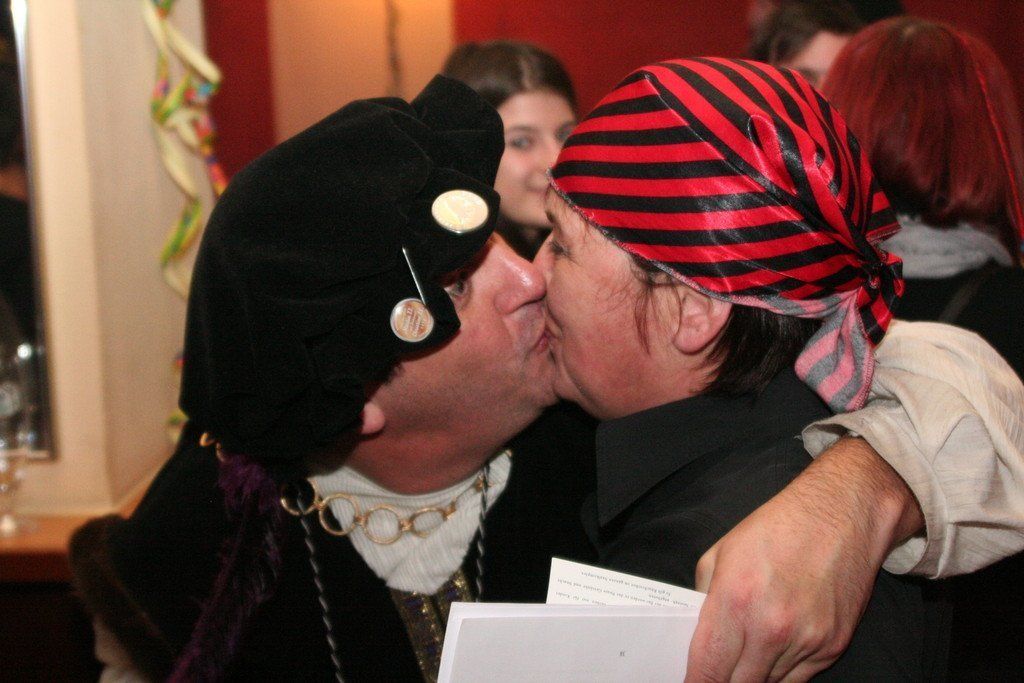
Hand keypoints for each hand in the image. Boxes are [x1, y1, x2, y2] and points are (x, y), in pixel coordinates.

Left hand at [683, 437, 922, 681]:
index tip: (691, 682)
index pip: (708, 669)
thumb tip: (697, 637)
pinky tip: (779, 643)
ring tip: (751, 646)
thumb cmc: (780, 526)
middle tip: (719, 666)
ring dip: (755, 673)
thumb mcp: (722, 552)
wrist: (843, 514)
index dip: (696, 682)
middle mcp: (771, 628)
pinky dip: (784, 669)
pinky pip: (799, 677)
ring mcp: (806, 641)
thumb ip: (704, 599)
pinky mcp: (833, 647)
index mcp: (736, 600)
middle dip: (724, 678)